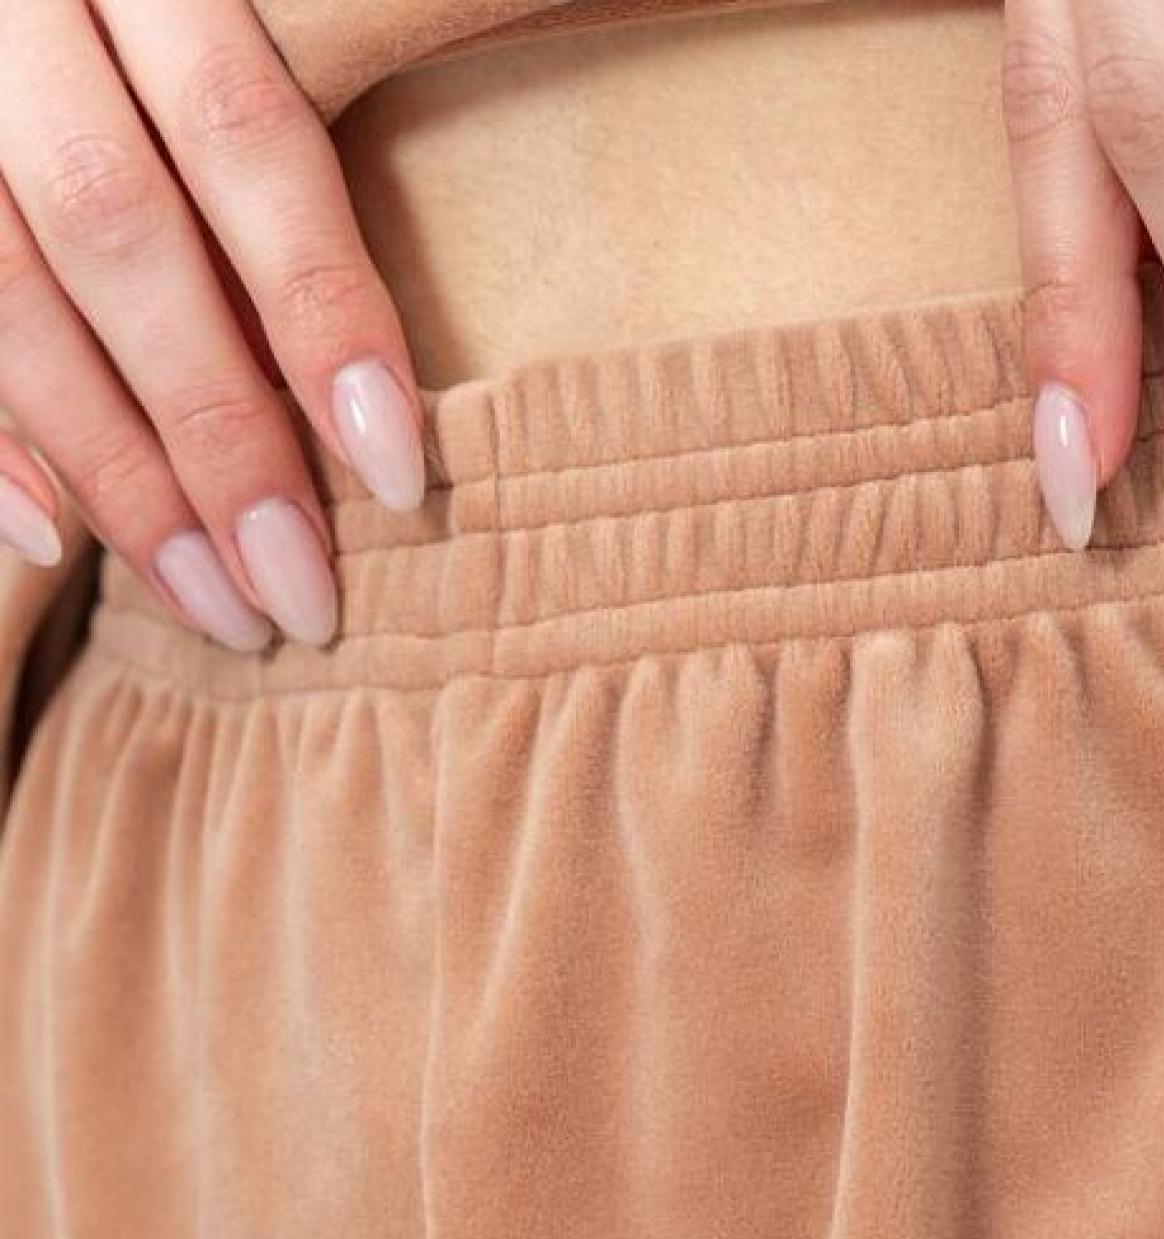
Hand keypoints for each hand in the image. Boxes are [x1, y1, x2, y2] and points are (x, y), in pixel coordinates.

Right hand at [0, 0, 424, 649]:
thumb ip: (343, 98)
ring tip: (216, 607)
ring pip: (6, 286)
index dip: (322, 305)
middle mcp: (22, 7)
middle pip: (117, 230)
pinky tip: (57, 541)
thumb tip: (471, 283)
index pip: (243, 130)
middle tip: (301, 594)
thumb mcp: (281, 14)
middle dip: (217, 431)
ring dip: (116, 472)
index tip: (394, 470)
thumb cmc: (186, 17)